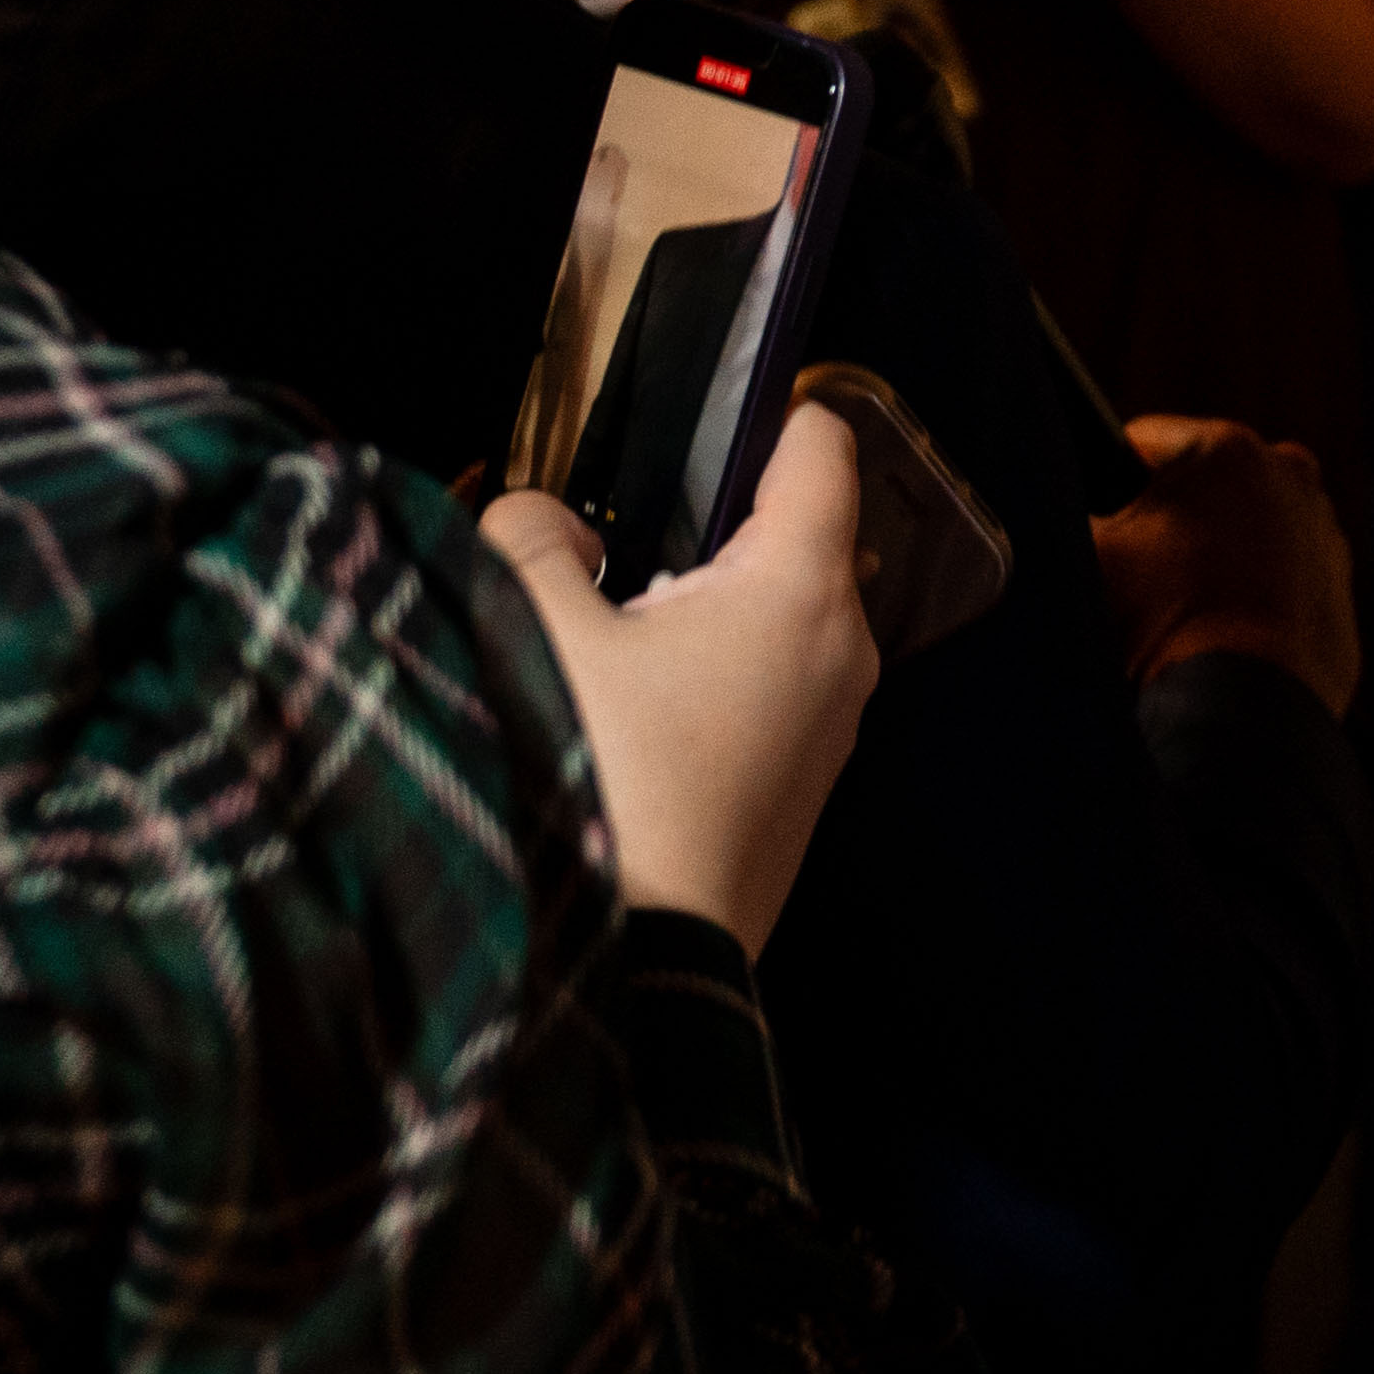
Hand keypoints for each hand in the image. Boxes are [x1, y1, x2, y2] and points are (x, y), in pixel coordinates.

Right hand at [475, 403, 880, 955]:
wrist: (636, 966)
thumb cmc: (597, 785)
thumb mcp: (532, 623)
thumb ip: (534, 537)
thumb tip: (551, 522)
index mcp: (801, 591)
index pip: (820, 452)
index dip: (767, 412)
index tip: (706, 406)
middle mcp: (841, 654)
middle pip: (791, 538)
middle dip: (702, 522)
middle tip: (607, 532)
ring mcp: (828, 731)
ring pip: (770, 621)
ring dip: (693, 608)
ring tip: (597, 628)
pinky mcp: (798, 793)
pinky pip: (760, 694)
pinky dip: (701, 676)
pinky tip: (619, 706)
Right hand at [1089, 413, 1355, 713]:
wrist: (1242, 706)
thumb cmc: (1163, 622)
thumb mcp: (1093, 556)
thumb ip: (1072, 515)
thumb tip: (1066, 509)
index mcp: (1228, 449)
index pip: (1145, 442)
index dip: (1110, 481)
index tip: (1104, 520)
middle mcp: (1290, 476)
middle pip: (1203, 485)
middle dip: (1172, 517)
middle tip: (1144, 572)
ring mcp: (1323, 533)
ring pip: (1246, 530)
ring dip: (1217, 555)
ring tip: (1183, 606)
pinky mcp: (1338, 589)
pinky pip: (1281, 578)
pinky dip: (1255, 595)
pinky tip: (1223, 630)